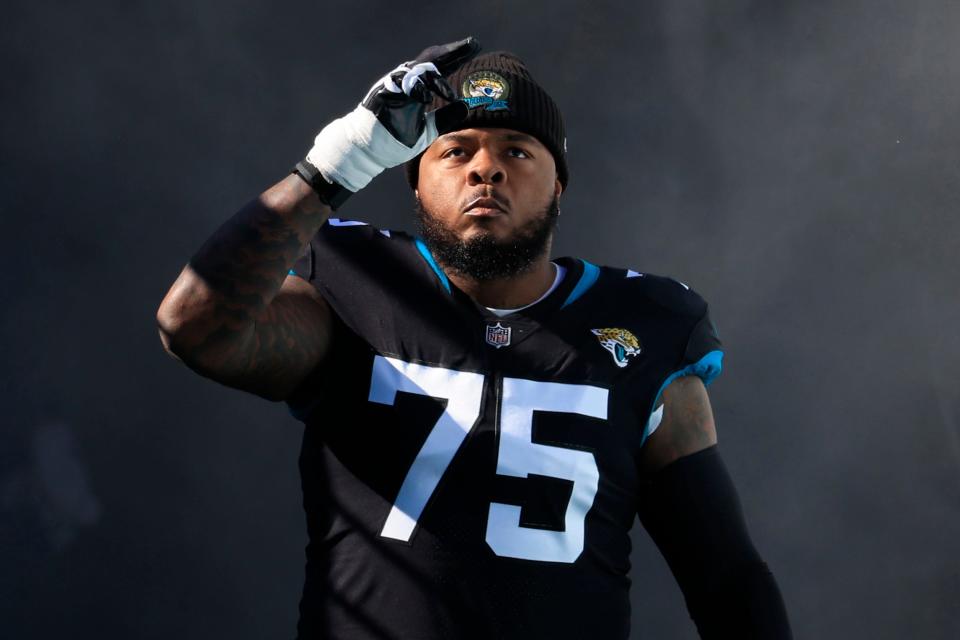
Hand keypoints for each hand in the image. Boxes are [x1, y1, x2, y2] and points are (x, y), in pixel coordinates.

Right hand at [303, 37, 479, 193]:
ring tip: (448, 94)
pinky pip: (398, 86)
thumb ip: (443, 118)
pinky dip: (413, 90)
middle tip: (471, 46)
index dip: (456, 57)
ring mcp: (392, 87)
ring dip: (434, 79)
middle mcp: (405, 83)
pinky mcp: (380, 96)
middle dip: (451, 54)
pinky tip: (425, 98)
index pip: (439, 68)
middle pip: (430, 61)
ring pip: (415, 70)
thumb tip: (465, 106)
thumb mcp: (426, 130)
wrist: (367, 152)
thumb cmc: (394, 140)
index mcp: (416, 88)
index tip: (475, 47)